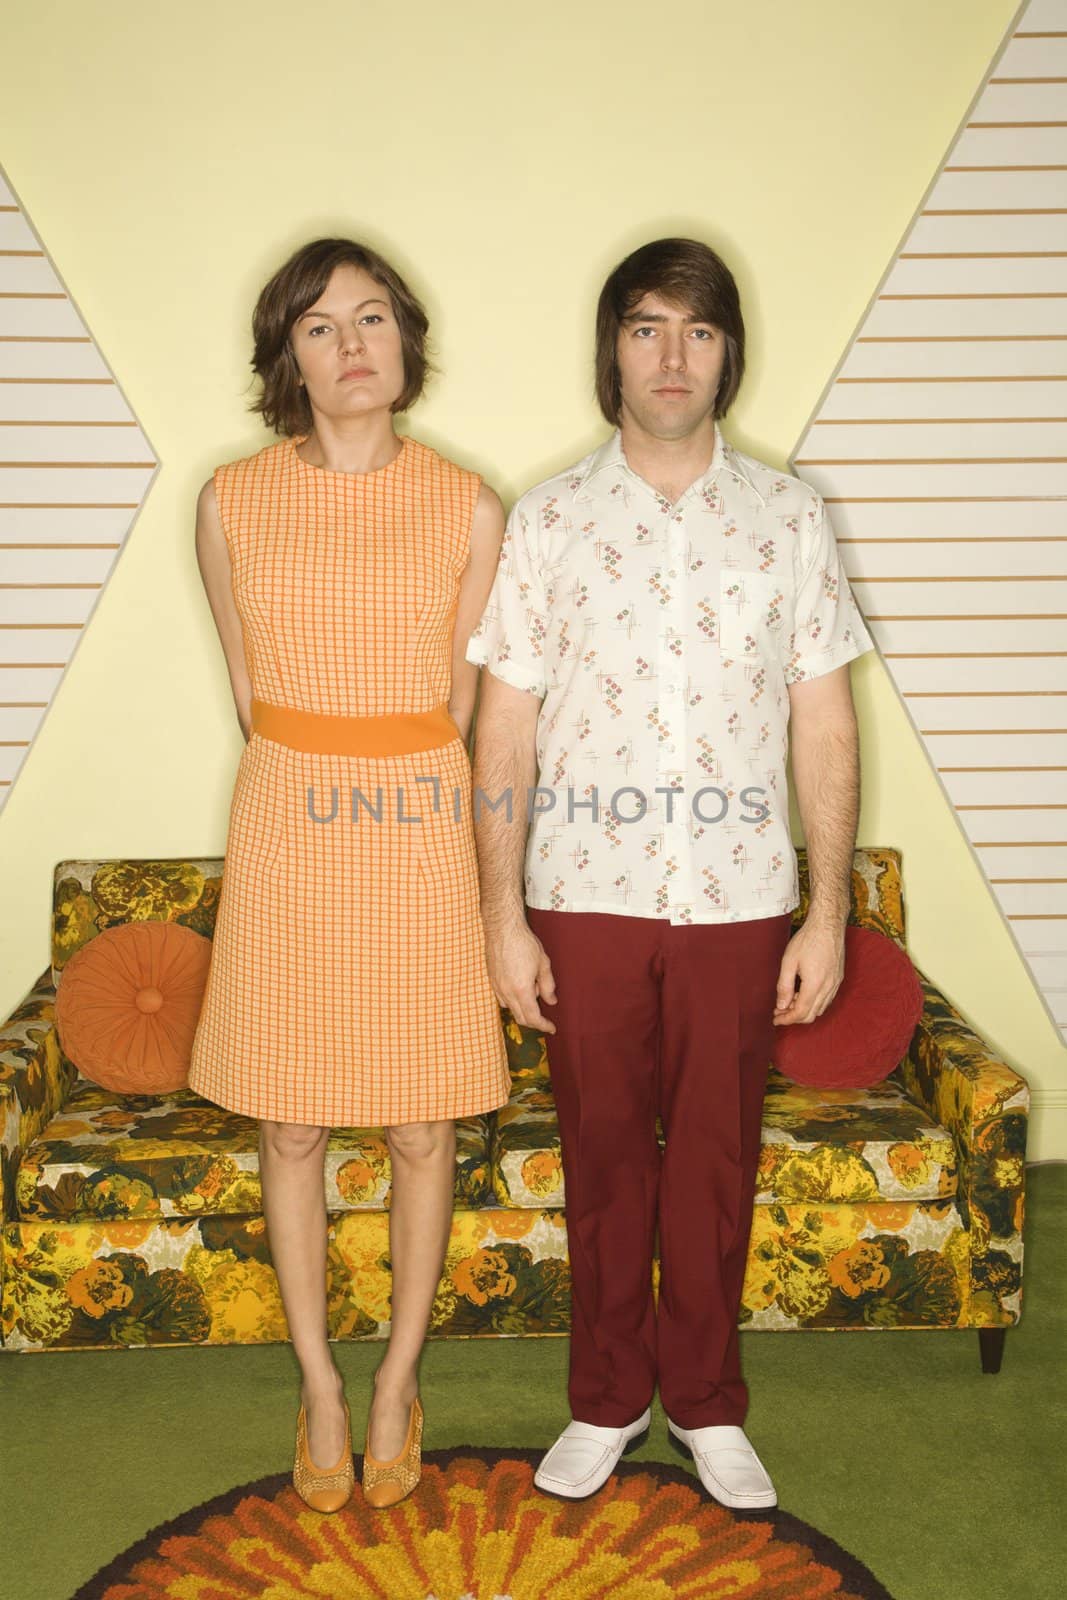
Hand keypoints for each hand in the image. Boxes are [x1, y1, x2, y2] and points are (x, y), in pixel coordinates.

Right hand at [486, 916, 557, 1033]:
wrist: (502, 928)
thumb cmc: (524, 943)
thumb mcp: (543, 964)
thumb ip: (547, 985)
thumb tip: (551, 1001)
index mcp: (521, 990)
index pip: (533, 1018)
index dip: (544, 1026)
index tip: (552, 1028)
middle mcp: (506, 992)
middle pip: (520, 1018)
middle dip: (534, 1021)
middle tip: (545, 1018)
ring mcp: (497, 987)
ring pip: (510, 1009)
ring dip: (523, 1009)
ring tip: (533, 990)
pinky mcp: (491, 980)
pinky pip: (502, 999)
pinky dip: (513, 1001)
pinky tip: (520, 988)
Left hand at [773, 917, 845, 1025]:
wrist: (828, 925)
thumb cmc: (807, 939)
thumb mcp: (789, 961)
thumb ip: (784, 986)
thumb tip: (781, 1006)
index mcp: (815, 985)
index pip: (800, 1013)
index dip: (786, 1019)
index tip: (775, 1019)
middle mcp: (829, 988)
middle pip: (811, 1015)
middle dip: (794, 1017)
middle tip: (779, 1012)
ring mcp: (836, 984)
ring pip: (820, 1009)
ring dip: (804, 1010)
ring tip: (788, 1001)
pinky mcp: (838, 979)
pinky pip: (827, 1000)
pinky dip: (814, 1003)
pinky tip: (802, 994)